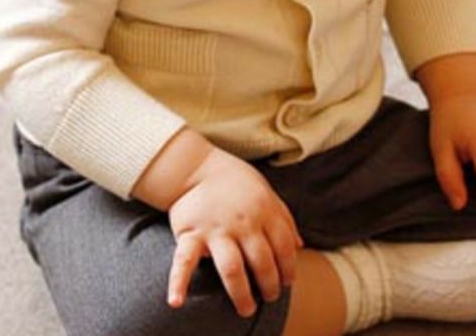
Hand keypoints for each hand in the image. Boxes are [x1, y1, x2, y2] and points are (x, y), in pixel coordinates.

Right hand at [167, 147, 302, 316]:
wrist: (197, 166)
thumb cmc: (235, 182)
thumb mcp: (265, 192)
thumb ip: (283, 217)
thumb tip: (300, 245)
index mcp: (264, 210)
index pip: (284, 246)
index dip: (289, 268)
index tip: (287, 283)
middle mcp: (243, 222)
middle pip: (263, 262)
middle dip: (270, 285)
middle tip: (269, 298)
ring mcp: (217, 229)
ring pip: (233, 268)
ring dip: (241, 293)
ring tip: (246, 310)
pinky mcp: (191, 233)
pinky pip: (184, 260)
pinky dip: (178, 282)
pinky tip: (176, 302)